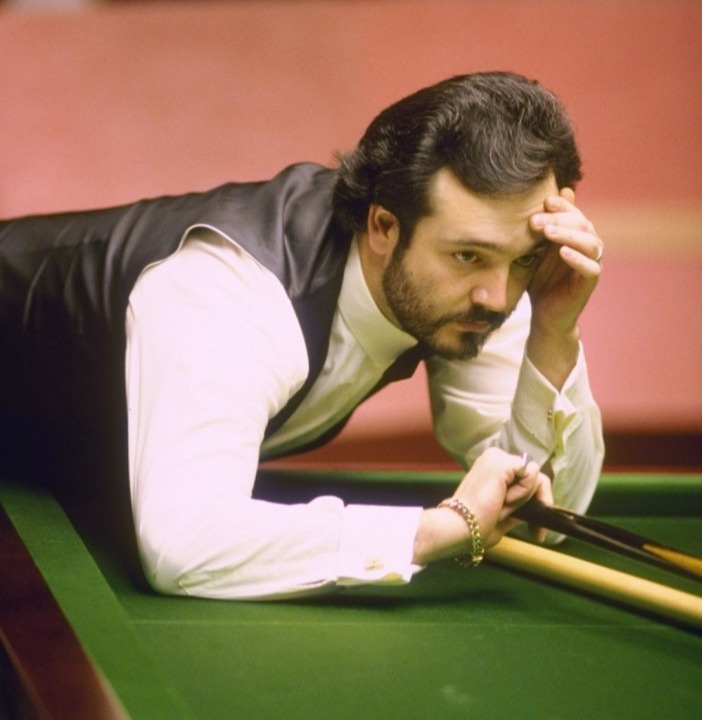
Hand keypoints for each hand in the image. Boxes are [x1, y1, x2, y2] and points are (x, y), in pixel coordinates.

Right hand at [412, 448, 552, 564]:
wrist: (459, 527)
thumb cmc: (475, 526)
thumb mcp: (504, 515)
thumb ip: (521, 505)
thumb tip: (539, 505)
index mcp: (491, 467)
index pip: (525, 477)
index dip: (535, 502)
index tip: (535, 532)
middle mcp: (493, 458)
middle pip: (534, 475)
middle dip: (541, 502)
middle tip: (536, 533)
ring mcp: (496, 457)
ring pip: (535, 475)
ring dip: (526, 499)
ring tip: (504, 510)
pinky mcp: (502, 462)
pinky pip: (531, 475)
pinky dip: (523, 494)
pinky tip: (504, 500)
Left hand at [526, 189, 602, 387]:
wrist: (545, 316)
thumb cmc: (540, 281)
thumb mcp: (535, 253)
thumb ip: (539, 232)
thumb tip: (535, 205)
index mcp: (576, 237)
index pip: (575, 214)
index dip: (562, 207)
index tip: (544, 201)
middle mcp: (588, 248)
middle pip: (583, 225)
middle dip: (560, 219)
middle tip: (536, 220)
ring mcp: (591, 264)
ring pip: (590, 243)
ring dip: (569, 235)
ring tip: (548, 233)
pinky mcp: (589, 283)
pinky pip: (590, 268)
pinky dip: (578, 259)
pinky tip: (562, 253)